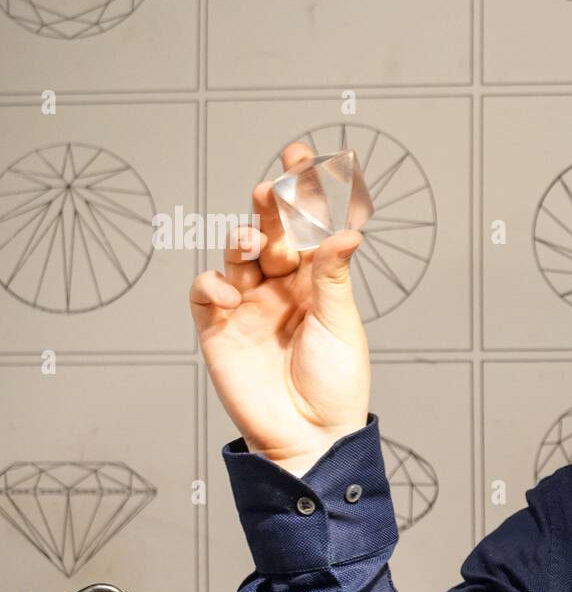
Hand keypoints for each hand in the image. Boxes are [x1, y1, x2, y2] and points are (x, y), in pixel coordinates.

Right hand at [189, 143, 370, 477]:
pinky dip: (213, 285)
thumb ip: (334, 279)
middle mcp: (279, 287)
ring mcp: (246, 306)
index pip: (304, 227)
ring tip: (249, 241)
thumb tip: (345, 232)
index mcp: (314, 282)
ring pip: (234, 256)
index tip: (301, 154)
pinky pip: (206, 293)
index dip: (300, 191)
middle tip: (272, 188)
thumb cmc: (335, 385)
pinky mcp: (218, 330)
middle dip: (266, 206)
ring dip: (239, 241)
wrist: (311, 437)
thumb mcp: (342, 326)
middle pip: (265, 233)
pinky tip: (232, 293)